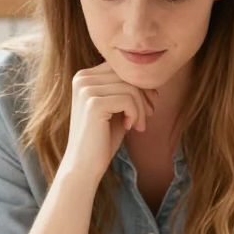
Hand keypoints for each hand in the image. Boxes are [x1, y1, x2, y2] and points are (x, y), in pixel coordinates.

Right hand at [64, 64, 154, 182]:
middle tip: (148, 115)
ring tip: (138, 125)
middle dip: (144, 95)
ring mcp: (86, 90)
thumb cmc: (102, 138)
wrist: (83, 166)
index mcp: (84, 76)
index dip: (139, 84)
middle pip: (127, 75)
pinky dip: (135, 114)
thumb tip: (151, 78)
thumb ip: (126, 90)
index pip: (121, 68)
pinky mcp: (93, 103)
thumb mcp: (116, 109)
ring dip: (141, 108)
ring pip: (130, 87)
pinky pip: (128, 99)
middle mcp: (82, 78)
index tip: (146, 106)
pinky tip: (130, 127)